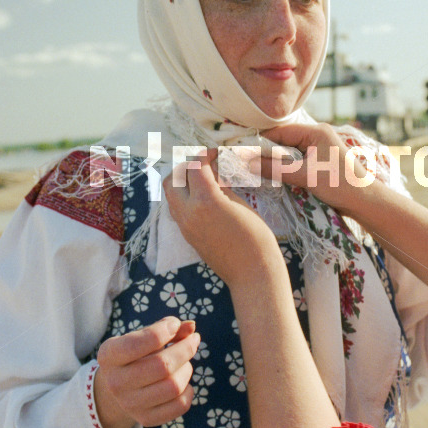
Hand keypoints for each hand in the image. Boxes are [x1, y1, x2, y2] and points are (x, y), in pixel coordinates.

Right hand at [93, 316, 199, 427]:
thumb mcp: (142, 337)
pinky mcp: (146, 419)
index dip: (164, 331)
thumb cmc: (135, 354)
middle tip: (192, 340)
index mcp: (109, 356)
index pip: (139, 343)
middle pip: (162, 365)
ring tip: (184, 363)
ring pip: (173, 386)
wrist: (119, 387)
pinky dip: (189, 390)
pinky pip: (180, 405)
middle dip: (185, 349)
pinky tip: (183, 382)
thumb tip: (191, 327)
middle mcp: (115, 382)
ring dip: (187, 369)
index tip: (174, 325)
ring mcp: (129, 404)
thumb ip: (167, 328)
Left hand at [164, 149, 284, 290]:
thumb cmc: (256, 238)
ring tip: (205, 181)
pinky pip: (177, 209)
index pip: (195, 167)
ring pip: (171, 194)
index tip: (216, 153)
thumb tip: (214, 175)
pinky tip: (205, 198)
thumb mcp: (241, 205)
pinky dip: (185, 197)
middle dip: (187, 167)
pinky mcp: (187, 236)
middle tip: (206, 166)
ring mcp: (184, 226)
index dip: (205, 155)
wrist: (252, 274)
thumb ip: (222, 187)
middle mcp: (188, 212)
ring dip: (183, 182)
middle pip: (173, 179)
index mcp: (205, 201)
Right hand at [257, 123, 375, 215]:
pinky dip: (285, 168)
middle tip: (246, 163)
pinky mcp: (320, 163)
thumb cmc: (339, 184)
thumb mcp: (304, 176)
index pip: (281, 132)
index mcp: (316, 132)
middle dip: (267, 152)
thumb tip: (248, 164)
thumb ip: (276, 169)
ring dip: (276, 162)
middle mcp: (317, 136)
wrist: (365, 201)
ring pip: (289, 152)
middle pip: (284, 141)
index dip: (261, 142)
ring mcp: (319, 149)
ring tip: (257, 170)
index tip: (243, 153)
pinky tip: (275, 176)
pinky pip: (296, 161)